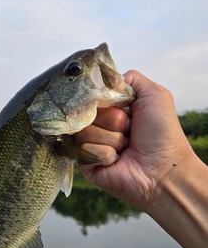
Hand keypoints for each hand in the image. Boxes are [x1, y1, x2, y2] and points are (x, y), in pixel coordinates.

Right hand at [75, 70, 194, 210]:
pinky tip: (118, 160)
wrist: (163, 170)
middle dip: (113, 120)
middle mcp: (100, 125)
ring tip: (126, 147)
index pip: (94, 94)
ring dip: (111, 139)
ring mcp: (91, 144)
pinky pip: (85, 149)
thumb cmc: (162, 134)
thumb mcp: (155, 95)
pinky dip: (105, 154)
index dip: (109, 101)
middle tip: (130, 131)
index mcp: (112, 109)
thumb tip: (108, 77)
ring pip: (85, 131)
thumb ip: (132, 78)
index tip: (127, 109)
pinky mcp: (86, 163)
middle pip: (87, 111)